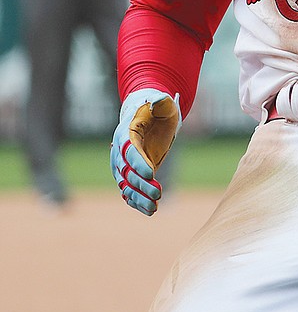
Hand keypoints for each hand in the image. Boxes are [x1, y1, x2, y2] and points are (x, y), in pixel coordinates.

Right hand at [110, 89, 180, 214]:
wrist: (147, 115)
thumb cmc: (157, 109)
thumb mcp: (163, 103)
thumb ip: (161, 102)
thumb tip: (158, 100)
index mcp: (127, 133)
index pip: (129, 150)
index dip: (138, 162)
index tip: (151, 173)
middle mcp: (120, 151)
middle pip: (126, 171)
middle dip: (141, 184)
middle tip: (158, 192)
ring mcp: (123, 165)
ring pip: (126, 185)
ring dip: (138, 197)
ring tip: (154, 207)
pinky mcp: (130, 174)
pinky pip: (129, 191)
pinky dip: (137, 202)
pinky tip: (149, 211)